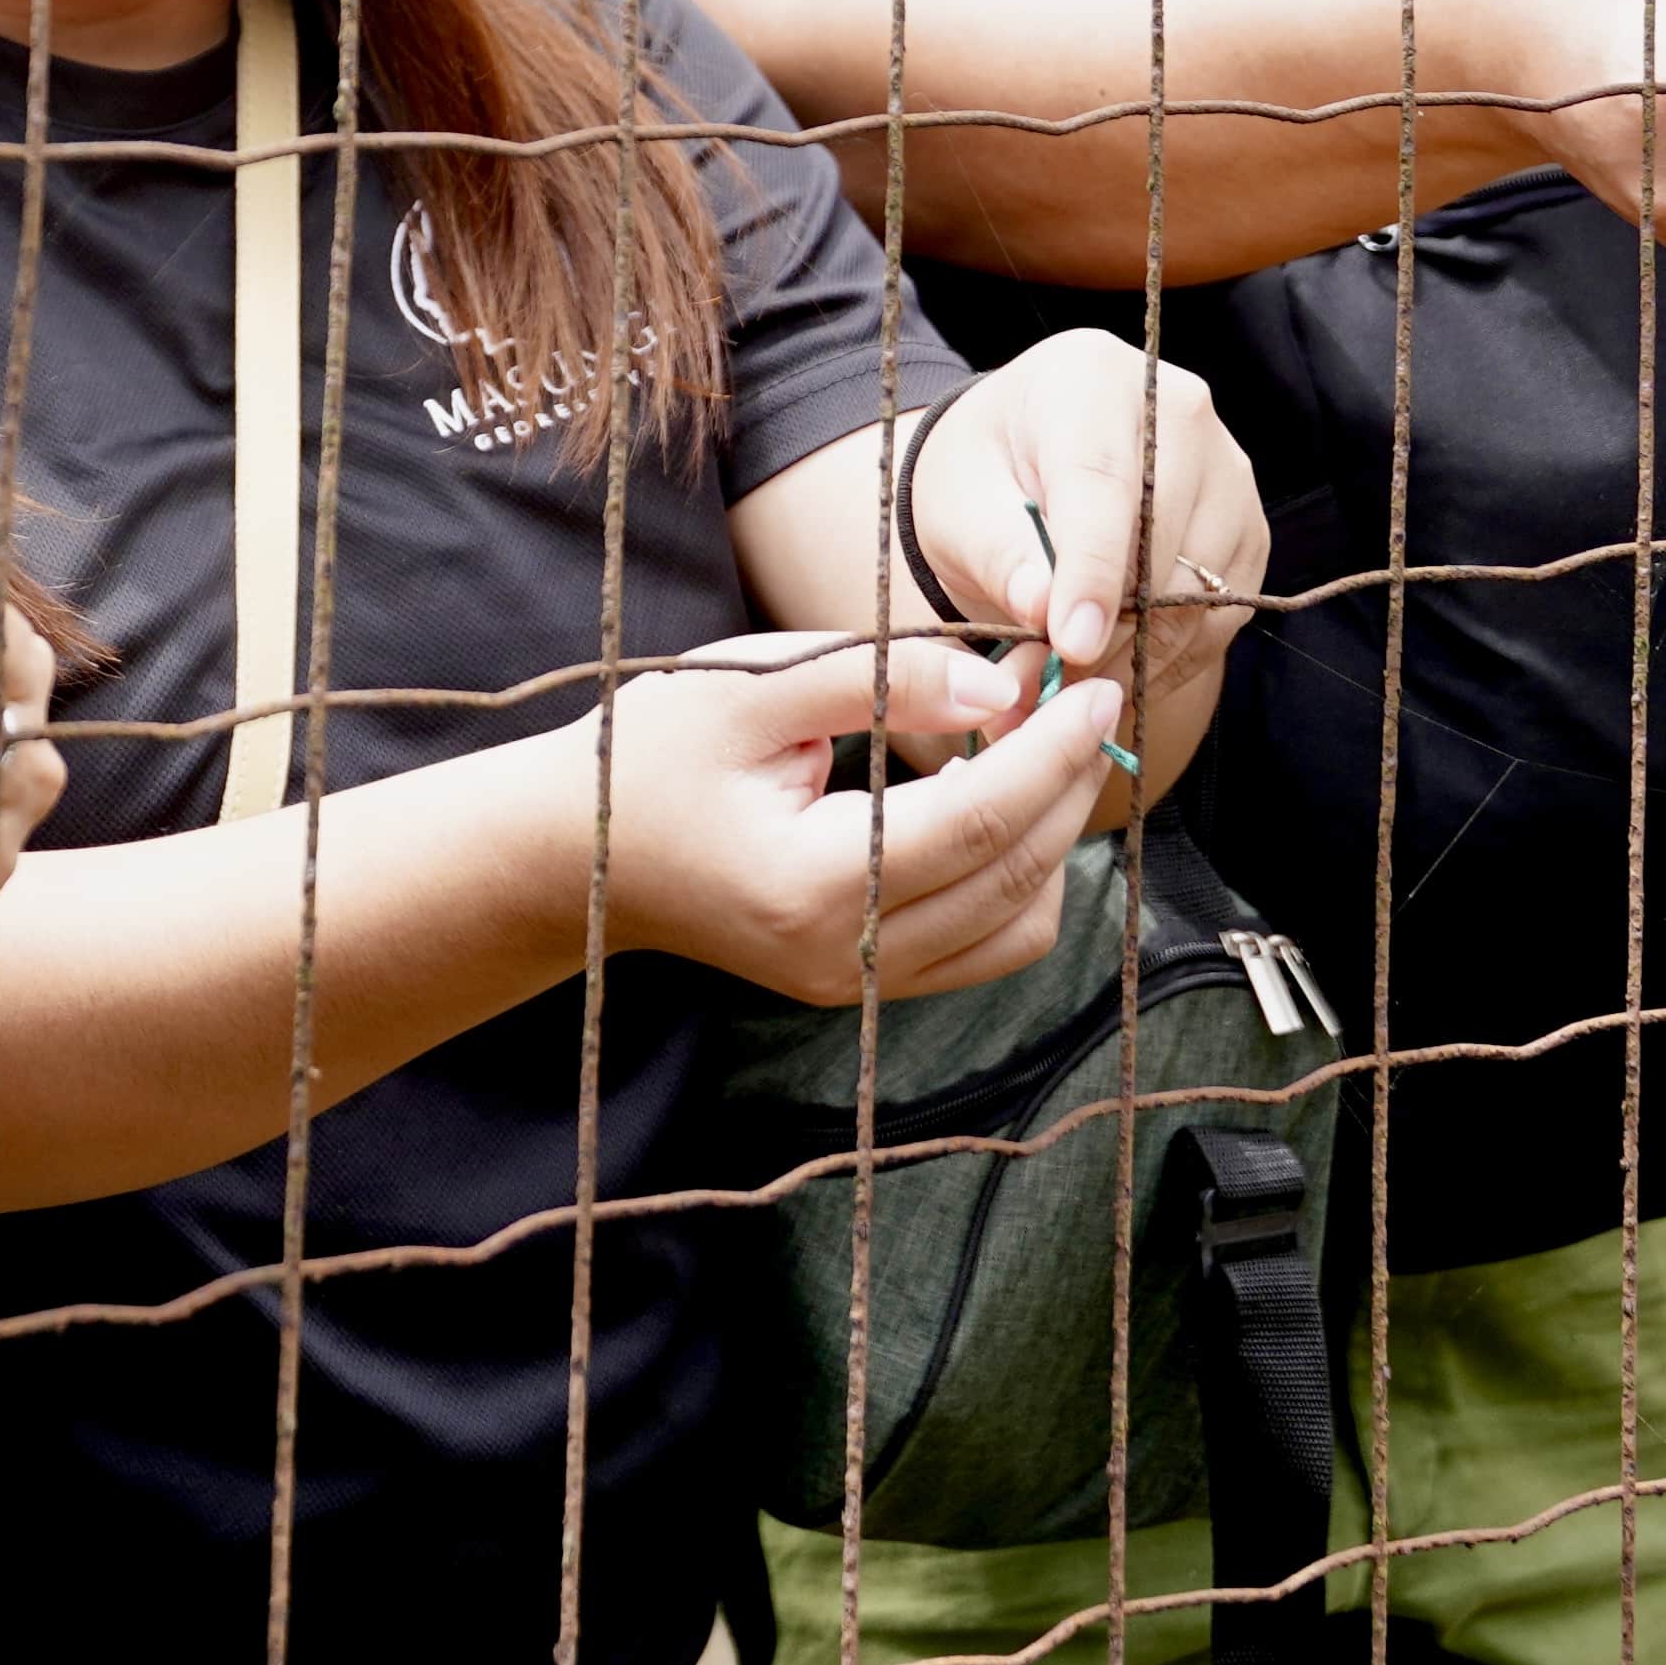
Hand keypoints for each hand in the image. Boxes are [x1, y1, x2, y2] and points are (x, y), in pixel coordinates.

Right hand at [561, 623, 1117, 1008]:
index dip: (1050, 751)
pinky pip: (983, 945)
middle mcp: (845, 956)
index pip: (978, 823)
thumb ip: (879, 679)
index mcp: (814, 884)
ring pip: (1017, 926)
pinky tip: (996, 798)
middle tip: (1078, 692)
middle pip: (1016, 879)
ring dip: (1051, 835)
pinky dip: (1016, 873)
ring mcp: (855, 984)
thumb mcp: (749, 687)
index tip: (1092, 683)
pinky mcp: (860, 984)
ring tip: (1037, 742)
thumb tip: (1002, 690)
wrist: (572, 853)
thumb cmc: (650, 755)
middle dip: (1067, 782)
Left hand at [907, 338, 1267, 758]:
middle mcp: (1179, 412)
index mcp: (1092, 378)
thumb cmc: (985, 475)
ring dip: (1136, 654)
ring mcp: (1227, 471)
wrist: (1024, 466)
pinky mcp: (1247, 531)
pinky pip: (1222, 616)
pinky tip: (1113, 671)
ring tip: (1069, 688)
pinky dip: (1168, 659)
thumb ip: (996, 551)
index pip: (1105, 484)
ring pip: (1202, 590)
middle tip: (1046, 685)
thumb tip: (1044, 609)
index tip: (1071, 644)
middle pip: (1164, 542)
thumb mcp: (960, 503)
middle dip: (1107, 629)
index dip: (1091, 572)